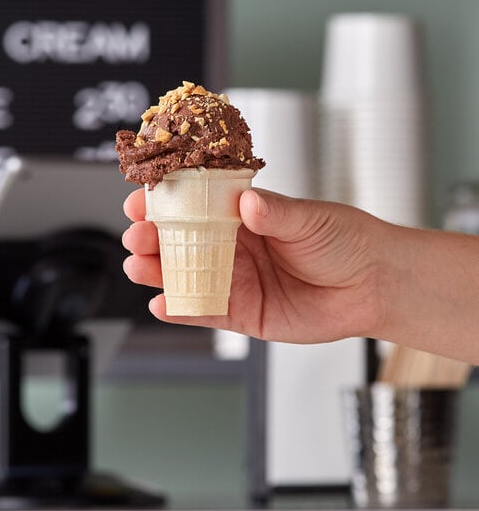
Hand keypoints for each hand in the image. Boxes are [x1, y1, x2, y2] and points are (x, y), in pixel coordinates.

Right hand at [122, 187, 388, 343]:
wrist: (372, 285)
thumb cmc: (344, 241)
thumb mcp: (308, 218)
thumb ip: (275, 212)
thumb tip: (247, 201)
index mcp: (243, 215)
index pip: (195, 204)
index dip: (166, 201)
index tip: (144, 198)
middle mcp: (233, 247)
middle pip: (181, 241)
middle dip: (153, 238)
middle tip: (138, 236)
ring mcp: (234, 280)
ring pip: (186, 276)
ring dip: (158, 273)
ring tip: (139, 267)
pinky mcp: (241, 312)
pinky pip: (204, 311)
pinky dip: (181, 310)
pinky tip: (162, 305)